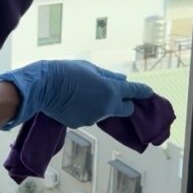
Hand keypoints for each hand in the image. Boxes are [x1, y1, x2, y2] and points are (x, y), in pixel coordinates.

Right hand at [0, 60, 152, 129]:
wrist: (43, 86)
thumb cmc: (67, 72)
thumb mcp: (90, 68)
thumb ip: (108, 76)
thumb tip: (122, 81)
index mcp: (112, 91)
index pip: (135, 93)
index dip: (143, 92)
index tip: (148, 92)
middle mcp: (106, 107)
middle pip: (126, 110)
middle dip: (124, 103)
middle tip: (114, 94)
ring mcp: (93, 118)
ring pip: (105, 113)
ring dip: (102, 105)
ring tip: (85, 94)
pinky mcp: (80, 124)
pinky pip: (89, 116)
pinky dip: (86, 110)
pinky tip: (74, 101)